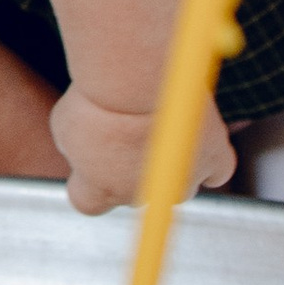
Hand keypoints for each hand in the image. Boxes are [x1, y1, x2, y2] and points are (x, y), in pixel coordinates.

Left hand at [49, 84, 233, 214]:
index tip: (94, 156)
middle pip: (137, 193)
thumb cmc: (95, 99)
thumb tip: (87, 147)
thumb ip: (76, 146)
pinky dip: (210, 159)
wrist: (135, 82)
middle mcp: (138, 198)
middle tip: (131, 131)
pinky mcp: (214, 163)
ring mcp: (179, 184)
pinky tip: (199, 137)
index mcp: (96, 194)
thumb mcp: (67, 124)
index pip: (89, 202)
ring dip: (172, 163)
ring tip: (163, 122)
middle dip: (133, 169)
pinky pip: (216, 171)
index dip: (92, 180)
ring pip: (178, 184)